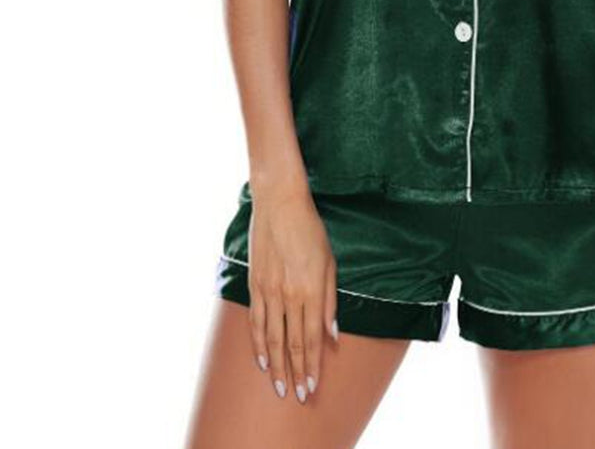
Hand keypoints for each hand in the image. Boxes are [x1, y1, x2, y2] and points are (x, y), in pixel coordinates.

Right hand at [246, 186, 338, 402]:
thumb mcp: (329, 262)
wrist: (279, 204)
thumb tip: (333, 334)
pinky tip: (262, 359)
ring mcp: (268, 291)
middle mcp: (288, 295)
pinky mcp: (254, 284)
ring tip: (280, 386)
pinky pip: (255, 321)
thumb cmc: (311, 230)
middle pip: (290, 343)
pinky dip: (257, 344)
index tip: (313, 387)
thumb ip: (330, 300)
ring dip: (276, 366)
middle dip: (296, 372)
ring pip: (271, 338)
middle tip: (298, 396)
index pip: (311, 338)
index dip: (312, 366)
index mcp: (310, 290)